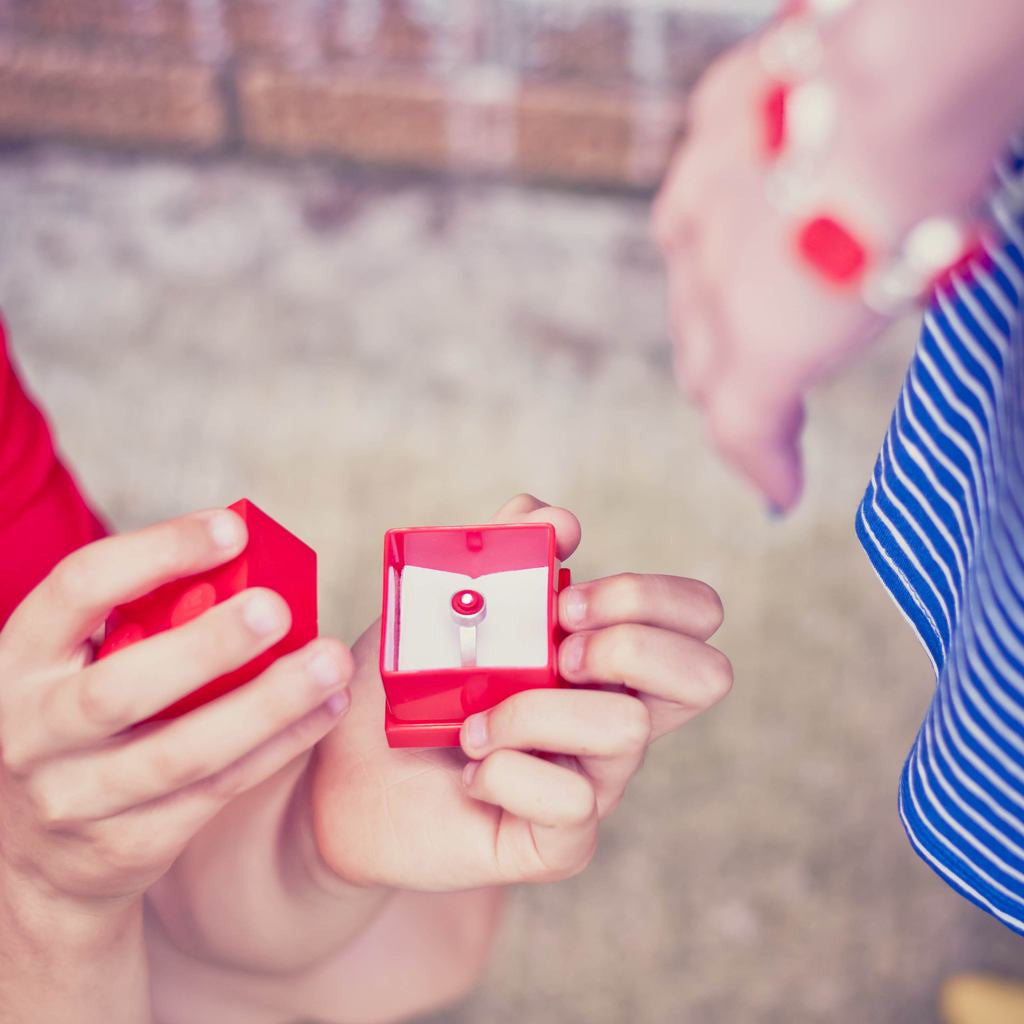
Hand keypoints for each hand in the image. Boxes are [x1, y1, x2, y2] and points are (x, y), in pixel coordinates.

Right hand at [0, 509, 352, 911]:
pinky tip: (327, 710)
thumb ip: (136, 620)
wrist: (33, 861)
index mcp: (19, 662)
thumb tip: (244, 552)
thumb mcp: (74, 666)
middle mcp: (34, 733)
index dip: (157, 553)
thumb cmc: (76, 725)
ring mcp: (77, 799)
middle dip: (205, 646)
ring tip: (330, 664)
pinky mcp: (131, 846)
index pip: (78, 589)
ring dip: (268, 705)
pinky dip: (280, 746)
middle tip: (277, 608)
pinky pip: (219, 789)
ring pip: (182, 754)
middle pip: (120, 689)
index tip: (233, 529)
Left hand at [310, 494, 730, 891]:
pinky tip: (468, 770)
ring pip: (628, 728)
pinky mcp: (559, 840)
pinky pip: (571, 801)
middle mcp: (613, 716)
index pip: (695, 617)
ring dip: (536, 709)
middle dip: (633, 645)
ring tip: (473, 721)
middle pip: (708, 675)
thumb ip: (500, 551)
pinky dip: (505, 771)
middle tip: (556, 651)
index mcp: (601, 656)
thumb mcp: (441, 601)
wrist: (344, 772)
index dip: (654, 598)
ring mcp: (595, 781)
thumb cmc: (401, 684)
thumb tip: (560, 520)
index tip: (566, 601)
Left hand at [652, 1, 1021, 511]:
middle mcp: (704, 203)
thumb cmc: (919, 47)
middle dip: (715, 341)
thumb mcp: (870, 65)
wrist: (905, 79)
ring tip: (760, 438)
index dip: (718, 270)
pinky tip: (780, 489)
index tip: (733, 302)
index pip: (702, 222)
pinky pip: (745, 419)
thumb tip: (939, 102)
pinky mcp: (756, 343)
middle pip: (695, 301)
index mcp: (726, 126)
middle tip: (741, 381)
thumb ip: (873, 99)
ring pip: (709, 359)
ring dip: (734, 398)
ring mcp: (722, 279)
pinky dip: (764, 459)